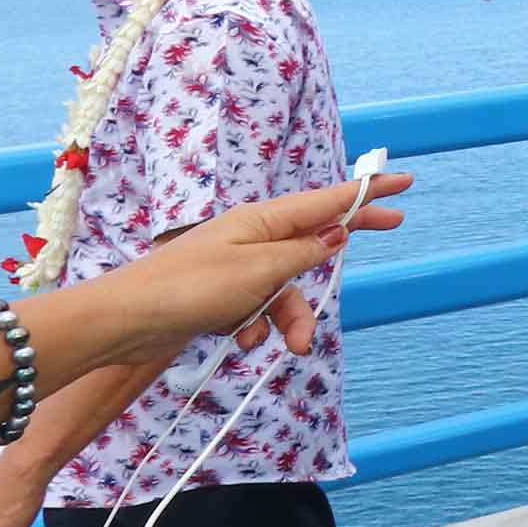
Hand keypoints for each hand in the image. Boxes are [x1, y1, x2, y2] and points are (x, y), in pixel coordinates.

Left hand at [123, 173, 413, 356]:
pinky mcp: (222, 294)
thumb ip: (303, 253)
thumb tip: (336, 234)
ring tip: (292, 346)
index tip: (402, 180)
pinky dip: (258, 327)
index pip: (327, 201)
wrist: (126, 321)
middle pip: (313, 241)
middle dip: (341, 251)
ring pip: (287, 289)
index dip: (367, 192)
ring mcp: (236, 266)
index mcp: (262, 220)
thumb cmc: (189, 289)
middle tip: (393, 227)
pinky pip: (259, 309)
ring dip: (291, 319)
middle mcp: (252, 237)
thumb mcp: (259, 271)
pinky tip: (240, 340)